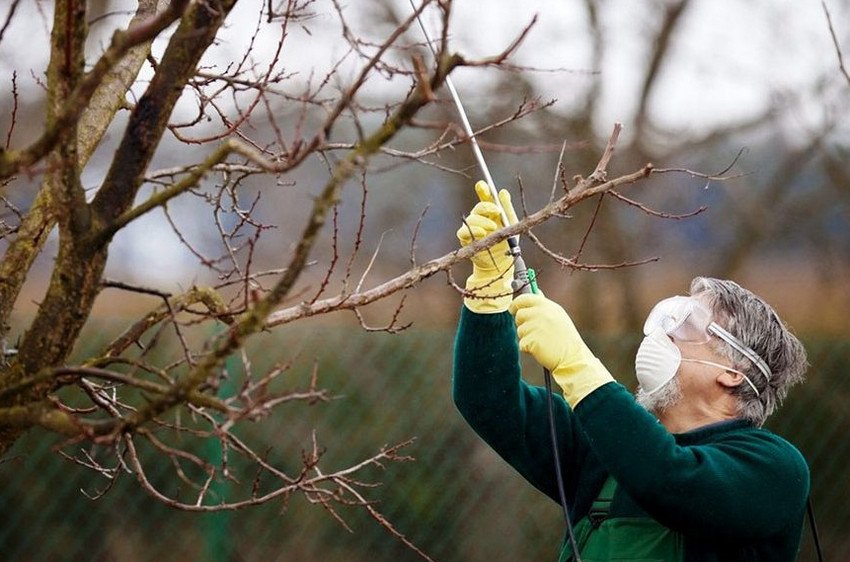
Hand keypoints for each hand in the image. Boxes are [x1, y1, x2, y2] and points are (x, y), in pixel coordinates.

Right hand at [456, 181, 517, 271]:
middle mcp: (480, 217)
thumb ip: (507, 208)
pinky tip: (481, 233)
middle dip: (486, 207)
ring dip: (482, 221)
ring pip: (472, 219)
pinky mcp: (466, 239)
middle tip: (496, 211)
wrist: (503, 261)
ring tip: (492, 227)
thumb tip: (503, 192)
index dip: (482, 189)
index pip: (484, 197)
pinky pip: (464, 231)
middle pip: (478, 207)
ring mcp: (472, 228)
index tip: (482, 185)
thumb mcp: (512, 223)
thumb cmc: (508, 241)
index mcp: (491, 211)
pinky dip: (472, 231)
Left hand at [509, 293, 613, 407]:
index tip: (512, 309)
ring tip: (542, 342)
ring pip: (520, 330)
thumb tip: (536, 292)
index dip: (516, 304)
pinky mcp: (532, 340)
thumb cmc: (565, 338)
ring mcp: (536, 326)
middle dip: (522, 323)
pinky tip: (540, 349)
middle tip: (533, 332)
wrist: (572, 357)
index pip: (524, 298)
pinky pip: (522, 344)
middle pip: (519, 315)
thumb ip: (544, 305)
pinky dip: (528, 348)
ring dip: (527, 337)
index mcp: (548, 306)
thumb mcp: (558, 316)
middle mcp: (541, 313)